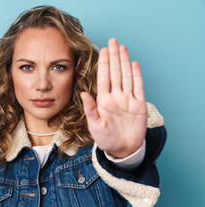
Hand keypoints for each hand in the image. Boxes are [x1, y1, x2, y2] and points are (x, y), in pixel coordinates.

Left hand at [81, 38, 146, 157]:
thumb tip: (83, 93)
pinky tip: (134, 64)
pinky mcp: (139, 105)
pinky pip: (138, 87)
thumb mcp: (95, 125)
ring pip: (126, 76)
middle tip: (113, 40)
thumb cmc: (106, 139)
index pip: (104, 78)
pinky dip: (137, 75)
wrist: (122, 149)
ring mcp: (128, 100)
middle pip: (115, 72)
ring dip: (124, 62)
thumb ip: (90, 109)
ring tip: (122, 47)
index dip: (104, 63)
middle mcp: (115, 97)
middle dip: (114, 56)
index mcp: (103, 100)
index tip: (103, 50)